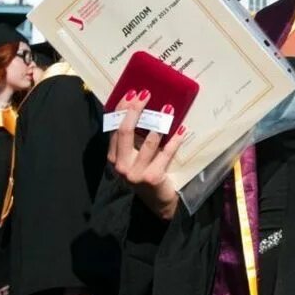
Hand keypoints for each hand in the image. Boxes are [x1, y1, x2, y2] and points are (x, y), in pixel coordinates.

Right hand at [106, 89, 186, 220]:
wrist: (158, 202)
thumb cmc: (145, 172)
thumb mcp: (133, 156)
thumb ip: (132, 139)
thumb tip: (139, 106)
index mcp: (113, 157)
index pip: (114, 127)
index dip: (123, 109)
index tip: (132, 92)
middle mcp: (120, 165)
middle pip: (126, 131)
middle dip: (135, 109)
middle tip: (146, 93)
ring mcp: (135, 173)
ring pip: (148, 141)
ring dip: (159, 122)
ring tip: (169, 108)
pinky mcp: (152, 178)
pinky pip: (166, 153)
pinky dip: (175, 139)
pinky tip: (181, 129)